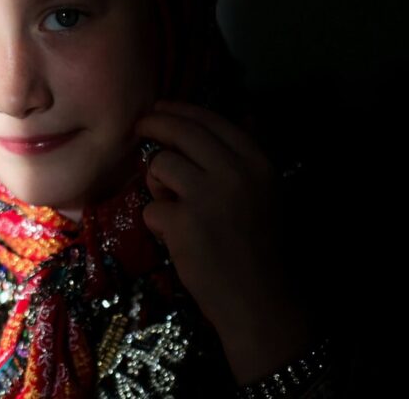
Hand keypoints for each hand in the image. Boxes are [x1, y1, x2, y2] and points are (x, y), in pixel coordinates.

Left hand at [135, 99, 312, 382]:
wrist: (259, 299)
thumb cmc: (261, 247)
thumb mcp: (268, 191)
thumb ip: (248, 155)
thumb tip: (244, 109)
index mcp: (257, 162)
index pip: (211, 120)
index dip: (180, 110)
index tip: (161, 108)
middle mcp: (234, 172)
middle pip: (180, 132)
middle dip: (153, 124)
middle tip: (140, 127)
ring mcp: (206, 196)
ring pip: (160, 165)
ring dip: (156, 184)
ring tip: (172, 205)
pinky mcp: (181, 223)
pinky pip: (150, 208)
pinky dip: (156, 223)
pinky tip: (174, 237)